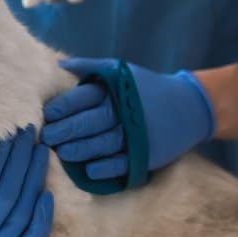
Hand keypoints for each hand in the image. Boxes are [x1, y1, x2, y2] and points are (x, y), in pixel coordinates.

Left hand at [42, 58, 215, 179]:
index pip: (85, 97)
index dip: (64, 106)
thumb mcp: (121, 72)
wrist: (190, 106)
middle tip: (46, 137)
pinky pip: (124, 163)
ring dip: (81, 150)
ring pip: (105, 143)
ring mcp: (137, 134)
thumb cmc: (146, 88)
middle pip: (92, 121)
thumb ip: (90, 68)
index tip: (47, 114)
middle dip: (67, 130)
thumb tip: (58, 65)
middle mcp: (125, 111)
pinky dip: (106, 168)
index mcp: (116, 89)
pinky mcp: (147, 154)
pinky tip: (89, 171)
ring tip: (61, 154)